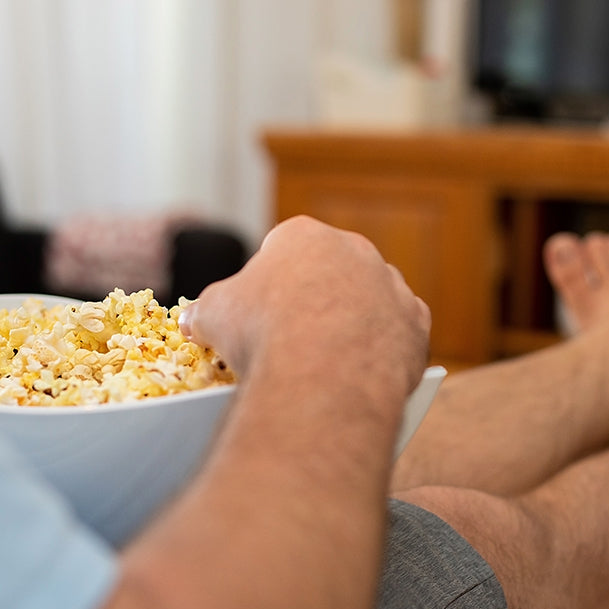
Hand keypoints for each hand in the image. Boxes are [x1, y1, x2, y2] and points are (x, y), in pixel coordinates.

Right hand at [179, 215, 430, 397]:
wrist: (324, 373)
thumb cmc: (261, 332)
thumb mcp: (213, 315)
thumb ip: (205, 310)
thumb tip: (191, 320)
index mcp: (302, 235)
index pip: (282, 251)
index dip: (267, 287)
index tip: (259, 316)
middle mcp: (354, 250)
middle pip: (330, 274)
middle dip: (314, 301)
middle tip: (294, 340)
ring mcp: (390, 285)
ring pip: (369, 302)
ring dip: (353, 324)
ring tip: (329, 362)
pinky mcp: (417, 323)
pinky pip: (398, 334)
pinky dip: (383, 350)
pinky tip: (361, 372)